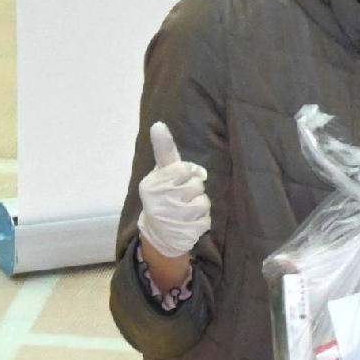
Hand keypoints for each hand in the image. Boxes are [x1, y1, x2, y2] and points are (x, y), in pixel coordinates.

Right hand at [135, 122, 210, 259]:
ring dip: (200, 206)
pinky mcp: (185, 232)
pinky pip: (206, 219)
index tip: (179, 178)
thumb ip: (165, 153)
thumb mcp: (160, 174)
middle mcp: (159, 201)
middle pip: (196, 184)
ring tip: (185, 211)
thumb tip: (158, 124)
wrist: (159, 234)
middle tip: (182, 197)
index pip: (182, 169)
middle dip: (194, 189)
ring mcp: (172, 218)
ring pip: (203, 202)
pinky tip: (189, 223)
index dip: (185, 173)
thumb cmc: (164, 196)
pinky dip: (202, 221)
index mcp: (152, 184)